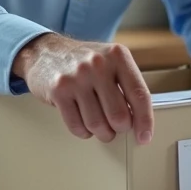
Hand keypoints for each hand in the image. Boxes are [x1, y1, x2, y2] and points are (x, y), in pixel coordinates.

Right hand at [12, 33, 154, 144]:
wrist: (45, 52)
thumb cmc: (83, 62)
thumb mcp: (110, 62)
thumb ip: (127, 85)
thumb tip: (140, 120)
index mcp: (118, 56)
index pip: (139, 95)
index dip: (145, 121)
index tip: (144, 137)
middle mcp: (98, 64)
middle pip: (119, 115)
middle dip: (119, 128)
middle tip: (115, 127)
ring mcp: (77, 77)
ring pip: (97, 124)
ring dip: (102, 132)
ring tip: (100, 126)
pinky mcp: (58, 91)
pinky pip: (77, 126)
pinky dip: (83, 131)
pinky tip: (83, 122)